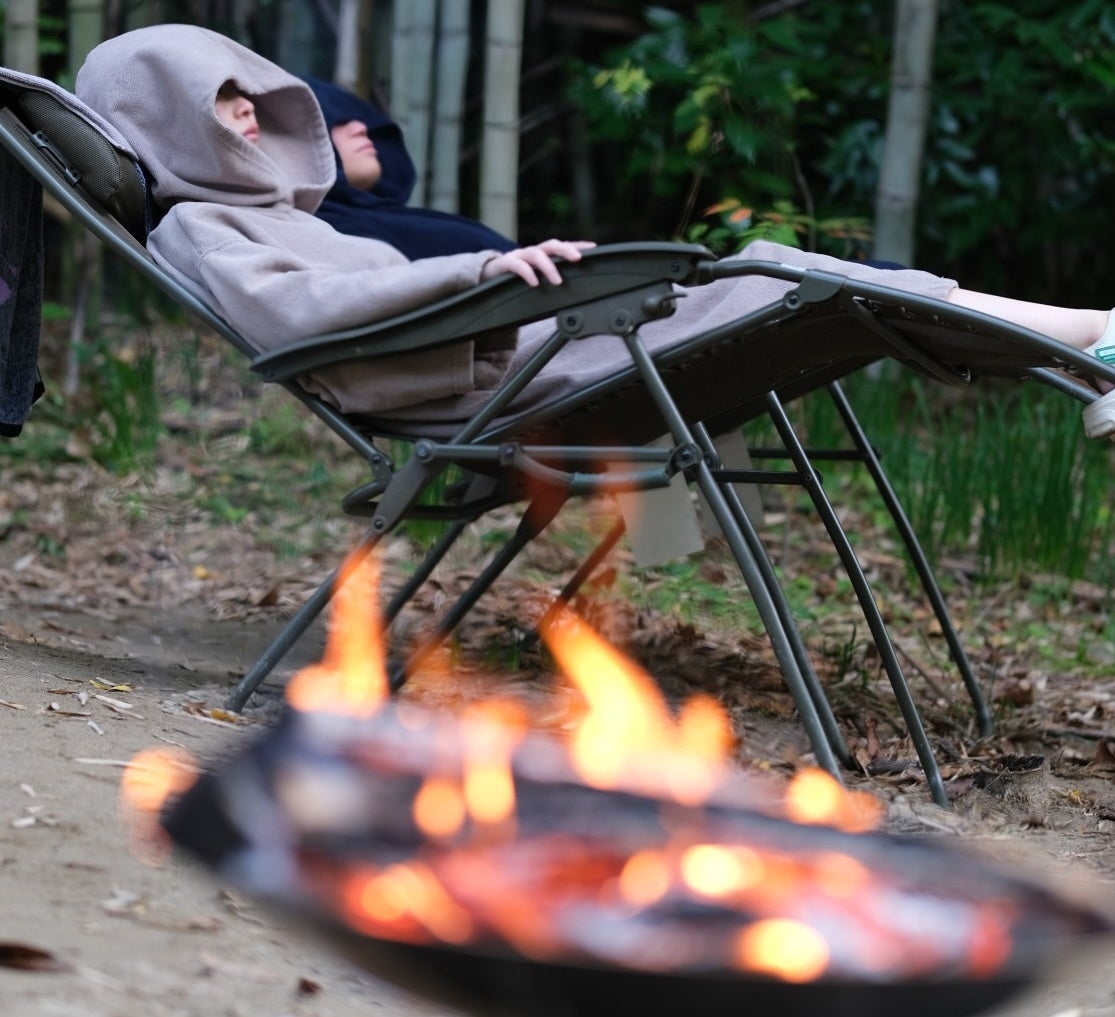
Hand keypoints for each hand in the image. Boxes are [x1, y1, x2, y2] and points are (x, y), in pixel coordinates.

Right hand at [480, 239, 595, 286]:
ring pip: (536, 254)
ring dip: (548, 266)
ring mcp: (518, 256)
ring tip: (557, 281)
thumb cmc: (514, 281)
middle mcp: (531, 253)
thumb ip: (550, 281)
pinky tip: (534, 282)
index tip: (593, 249)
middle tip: (578, 259)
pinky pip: (516, 265)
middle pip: (551, 245)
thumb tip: (573, 292)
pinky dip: (527, 273)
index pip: (562, 246)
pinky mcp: (504, 264)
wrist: (485, 279)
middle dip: (566, 250)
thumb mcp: (535, 279)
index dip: (577, 246)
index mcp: (541, 255)